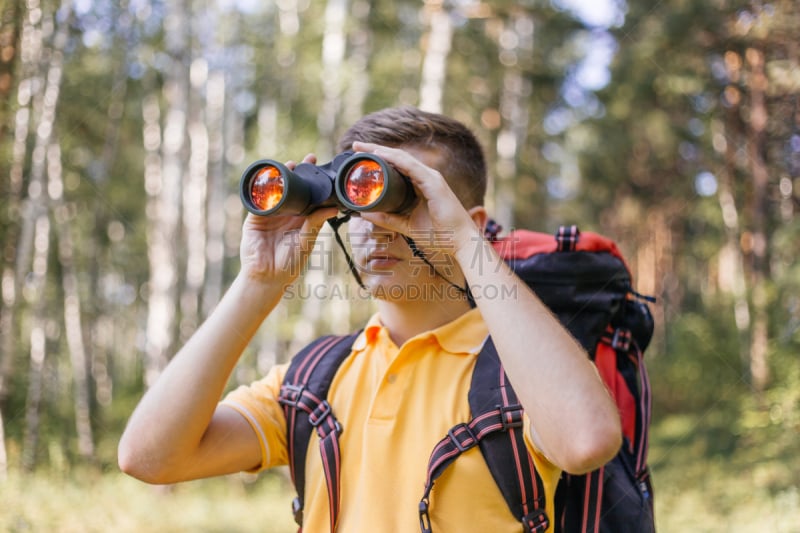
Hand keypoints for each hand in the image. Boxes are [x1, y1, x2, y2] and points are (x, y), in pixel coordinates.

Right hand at [239, 154, 337, 283]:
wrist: (267, 276)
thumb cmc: (290, 263)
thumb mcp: (306, 241)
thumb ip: (315, 223)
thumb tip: (333, 208)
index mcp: (302, 218)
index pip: (309, 194)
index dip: (314, 181)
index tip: (320, 167)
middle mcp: (287, 213)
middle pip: (293, 187)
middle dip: (299, 173)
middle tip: (307, 160)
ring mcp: (271, 213)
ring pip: (276, 190)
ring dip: (282, 177)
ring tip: (290, 165)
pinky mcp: (255, 217)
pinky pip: (259, 200)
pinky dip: (263, 189)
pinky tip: (269, 179)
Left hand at [349, 142, 484, 254]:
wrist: (460, 242)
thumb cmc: (440, 235)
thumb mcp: (407, 225)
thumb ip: (388, 219)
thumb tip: (365, 213)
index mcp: (422, 185)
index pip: (397, 166)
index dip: (380, 159)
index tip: (360, 157)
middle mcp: (427, 177)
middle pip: (397, 158)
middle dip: (376, 150)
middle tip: (355, 147)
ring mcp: (431, 178)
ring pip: (402, 158)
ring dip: (382, 151)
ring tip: (363, 148)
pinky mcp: (434, 183)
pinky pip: (411, 167)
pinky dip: (395, 159)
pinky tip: (380, 155)